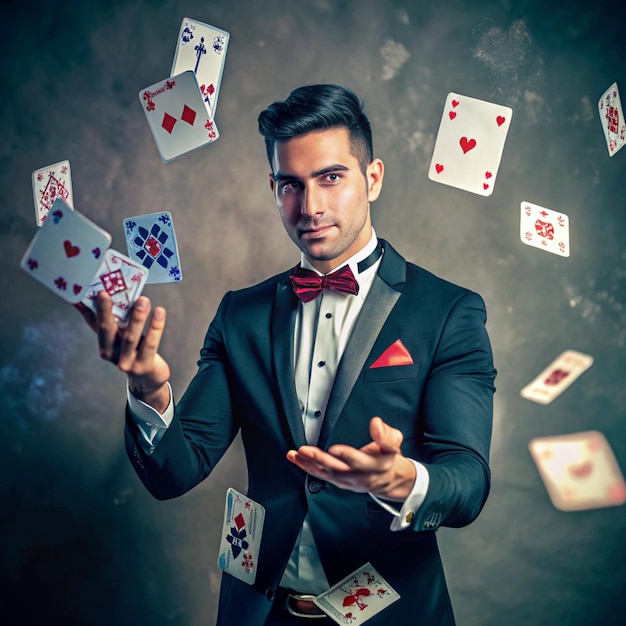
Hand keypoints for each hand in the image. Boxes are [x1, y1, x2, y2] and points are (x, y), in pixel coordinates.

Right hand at [75, 292, 170, 411]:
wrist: (147, 378)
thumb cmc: (133, 352)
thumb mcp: (118, 338)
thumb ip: (106, 321)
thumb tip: (90, 299)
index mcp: (103, 343)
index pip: (96, 323)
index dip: (93, 308)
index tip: (93, 292)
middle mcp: (111, 354)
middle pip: (107, 330)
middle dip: (105, 311)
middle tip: (107, 293)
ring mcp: (126, 362)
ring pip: (131, 337)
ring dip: (136, 317)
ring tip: (143, 300)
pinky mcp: (143, 366)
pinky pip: (150, 344)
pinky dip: (155, 327)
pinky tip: (160, 312)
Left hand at [286, 417, 415, 500]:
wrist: (388, 479)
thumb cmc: (387, 457)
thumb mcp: (394, 443)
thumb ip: (386, 435)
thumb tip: (376, 424)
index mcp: (375, 465)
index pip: (361, 461)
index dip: (348, 455)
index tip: (335, 448)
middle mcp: (359, 475)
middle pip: (338, 469)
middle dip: (320, 460)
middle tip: (306, 451)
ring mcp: (348, 480)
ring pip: (327, 474)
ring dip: (309, 464)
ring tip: (297, 454)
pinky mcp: (338, 481)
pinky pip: (321, 476)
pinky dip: (307, 468)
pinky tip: (296, 459)